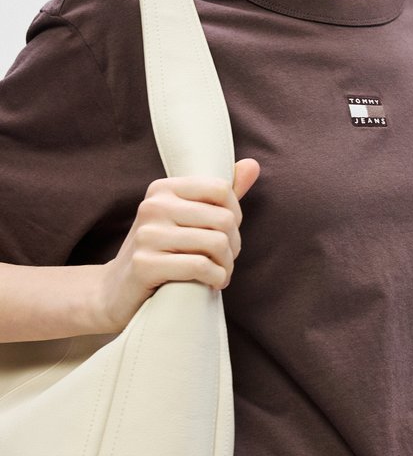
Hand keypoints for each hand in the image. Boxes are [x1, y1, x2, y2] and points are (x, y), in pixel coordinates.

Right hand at [97, 158, 260, 331]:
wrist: (116, 291)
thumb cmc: (162, 252)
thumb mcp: (187, 219)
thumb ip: (220, 195)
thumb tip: (252, 164)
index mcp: (163, 189)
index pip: (221, 189)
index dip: (235, 214)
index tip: (226, 233)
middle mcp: (153, 207)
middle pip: (224, 219)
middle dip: (233, 245)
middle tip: (224, 260)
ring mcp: (146, 236)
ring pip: (216, 243)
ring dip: (227, 265)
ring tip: (219, 273)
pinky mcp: (145, 265)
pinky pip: (200, 266)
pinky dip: (216, 278)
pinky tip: (212, 284)